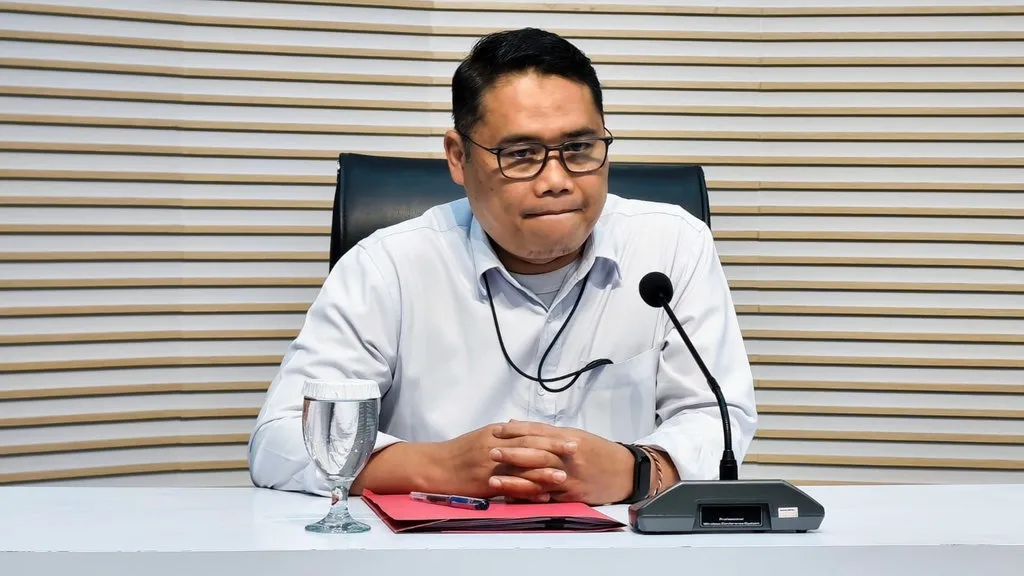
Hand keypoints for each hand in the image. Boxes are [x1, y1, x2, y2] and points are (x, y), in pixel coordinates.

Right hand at [435, 423, 578, 499]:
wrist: (435, 466)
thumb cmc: (459, 452)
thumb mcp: (481, 436)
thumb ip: (503, 434)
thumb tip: (520, 427)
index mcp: (495, 433)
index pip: (528, 432)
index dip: (550, 434)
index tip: (571, 436)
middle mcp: (494, 446)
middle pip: (529, 445)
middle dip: (553, 447)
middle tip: (576, 450)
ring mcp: (490, 466)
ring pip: (521, 468)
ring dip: (544, 472)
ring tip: (564, 476)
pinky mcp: (484, 484)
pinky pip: (510, 487)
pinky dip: (527, 491)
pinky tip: (542, 496)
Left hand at [489, 421, 634, 504]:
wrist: (627, 472)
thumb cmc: (598, 452)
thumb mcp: (575, 435)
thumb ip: (545, 432)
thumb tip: (514, 424)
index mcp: (568, 438)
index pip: (539, 432)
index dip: (517, 431)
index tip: (497, 430)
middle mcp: (569, 457)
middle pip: (538, 454)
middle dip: (513, 453)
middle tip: (491, 452)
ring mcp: (571, 478)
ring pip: (540, 478)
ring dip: (515, 480)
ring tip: (494, 480)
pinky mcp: (573, 496)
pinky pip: (548, 498)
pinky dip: (529, 498)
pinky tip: (512, 499)